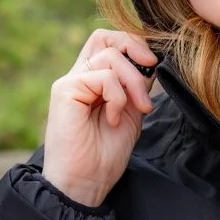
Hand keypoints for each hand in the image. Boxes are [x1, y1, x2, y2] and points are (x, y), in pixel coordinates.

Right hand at [42, 30, 157, 206]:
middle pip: (104, 36)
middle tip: (151, 69)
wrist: (85, 183)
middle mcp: (79, 76)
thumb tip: (152, 65)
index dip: (134, 45)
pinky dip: (118, 97)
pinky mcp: (65, 90)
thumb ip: (137, 89)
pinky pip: (103, 76)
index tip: (154, 66)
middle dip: (135, 47)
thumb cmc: (105, 155)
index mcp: (93, 81)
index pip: (109, 43)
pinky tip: (113, 119)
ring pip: (110, 56)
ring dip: (133, 82)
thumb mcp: (131, 114)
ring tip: (137, 109)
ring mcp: (70, 82)